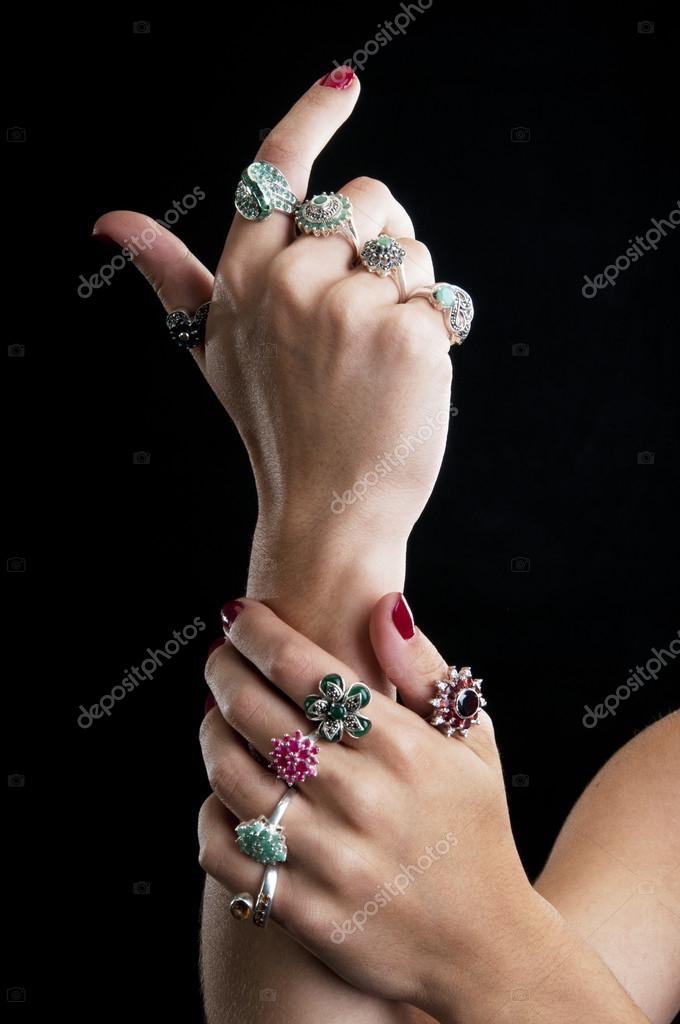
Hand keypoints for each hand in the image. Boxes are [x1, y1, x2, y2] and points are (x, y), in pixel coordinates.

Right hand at [94, 71, 454, 559]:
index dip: (310, 118)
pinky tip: (404, 381)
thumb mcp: (212, 351)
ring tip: (373, 358)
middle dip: (377, 242)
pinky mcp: (406, 334)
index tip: (345, 82)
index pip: (278, 174)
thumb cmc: (275, 427)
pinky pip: (440, 296)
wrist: (327, 510)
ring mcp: (348, 309)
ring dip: (407, 291)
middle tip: (360, 314)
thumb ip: (172, 278)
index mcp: (243, 281)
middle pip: (366, 200)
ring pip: (409, 247)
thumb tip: (109, 221)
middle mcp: (288, 285)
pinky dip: (435, 332)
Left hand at [198, 597, 580, 1022]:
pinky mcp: (303, 909)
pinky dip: (210, 815)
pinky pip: (225, 851)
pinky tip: (222, 795)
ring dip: (210, 735)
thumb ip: (425, 670)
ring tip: (214, 717)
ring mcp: (329, 857)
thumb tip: (385, 606)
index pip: (305, 670)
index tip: (237, 615)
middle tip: (217, 657)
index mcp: (402, 747)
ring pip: (231, 777)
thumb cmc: (474, 829)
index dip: (258, 634)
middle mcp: (361, 798)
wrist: (485, 947)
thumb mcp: (474, 740)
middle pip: (256, 715)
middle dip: (223, 671)